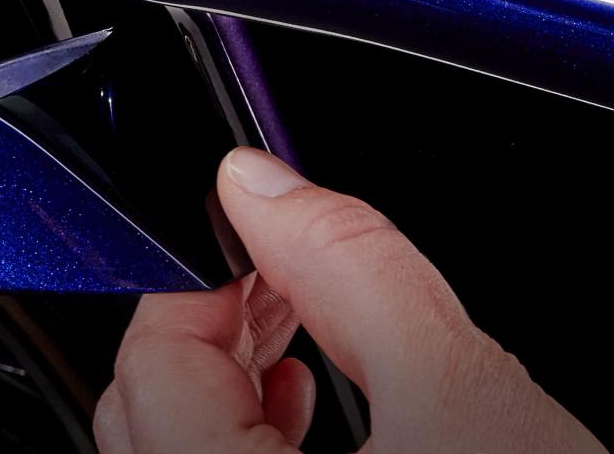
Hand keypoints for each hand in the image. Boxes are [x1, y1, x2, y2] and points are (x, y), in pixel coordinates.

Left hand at [94, 147, 606, 452]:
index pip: (154, 359)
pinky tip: (301, 411)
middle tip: (284, 273)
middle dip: (214, 326)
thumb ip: (356, 266)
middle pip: (146, 413)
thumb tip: (265, 186)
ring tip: (294, 333)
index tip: (264, 236)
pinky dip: (245, 444)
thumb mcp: (466, 396)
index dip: (208, 274)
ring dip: (224, 383)